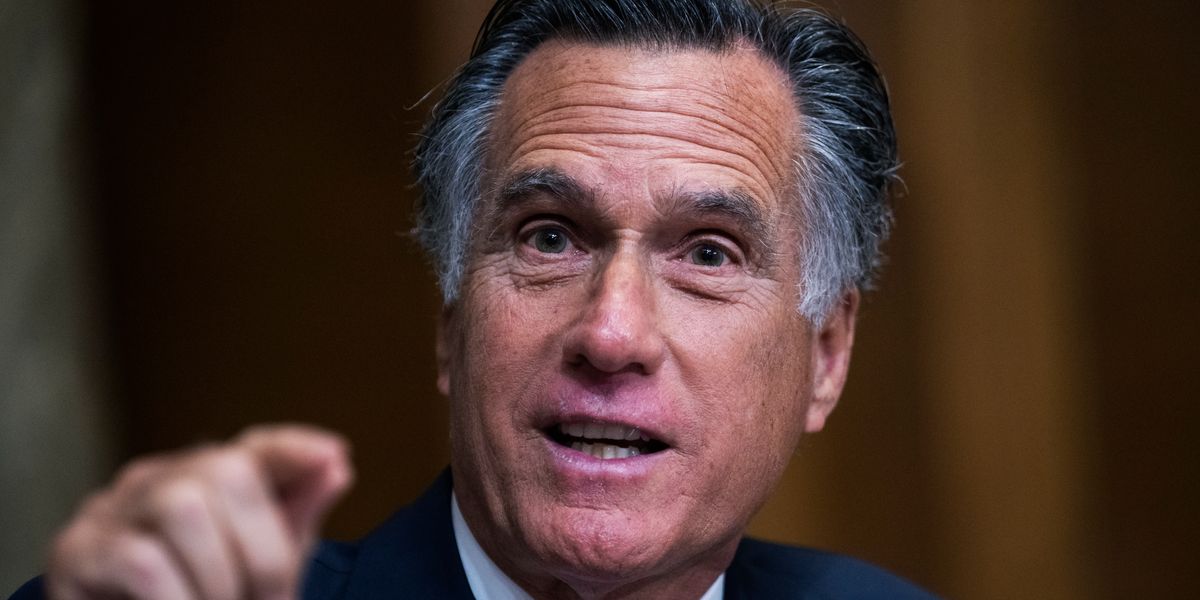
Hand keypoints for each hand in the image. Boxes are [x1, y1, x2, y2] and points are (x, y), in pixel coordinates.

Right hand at [44, 424, 353, 599]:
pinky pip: (143, 561)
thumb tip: (339, 464)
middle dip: (263, 550)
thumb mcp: (257, 560)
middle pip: (226, 471)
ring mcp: (110, 509)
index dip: (294, 448)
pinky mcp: (75, 550)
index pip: (256, 447)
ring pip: (183, 507)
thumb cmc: (200, 597)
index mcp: (205, 477)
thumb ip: (295, 514)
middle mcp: (157, 479)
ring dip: (218, 578)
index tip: (334, 456)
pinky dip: (178, 599)